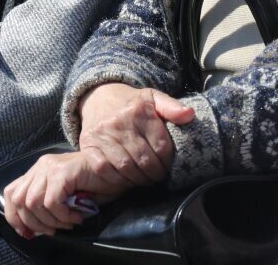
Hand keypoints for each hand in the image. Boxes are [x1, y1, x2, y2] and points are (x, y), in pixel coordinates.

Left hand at [2, 149, 129, 238]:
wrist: (117, 170)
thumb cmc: (94, 186)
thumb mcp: (64, 197)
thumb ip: (46, 205)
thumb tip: (30, 230)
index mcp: (38, 171)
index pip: (12, 193)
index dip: (15, 217)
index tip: (28, 233)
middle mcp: (41, 166)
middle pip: (19, 200)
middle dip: (33, 223)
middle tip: (54, 230)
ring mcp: (50, 167)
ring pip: (32, 203)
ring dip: (50, 221)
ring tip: (69, 222)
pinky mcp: (62, 172)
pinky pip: (52, 202)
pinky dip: (63, 215)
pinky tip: (77, 217)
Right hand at [77, 83, 193, 186]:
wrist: (98, 96)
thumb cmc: (131, 102)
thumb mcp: (153, 98)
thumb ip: (172, 107)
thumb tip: (189, 115)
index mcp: (139, 111)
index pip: (161, 146)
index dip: (168, 162)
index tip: (169, 168)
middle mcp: (120, 122)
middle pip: (144, 160)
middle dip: (155, 174)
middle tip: (158, 178)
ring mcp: (102, 134)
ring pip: (125, 167)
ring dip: (138, 179)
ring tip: (144, 180)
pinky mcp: (88, 144)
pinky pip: (104, 169)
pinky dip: (116, 179)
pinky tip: (125, 178)